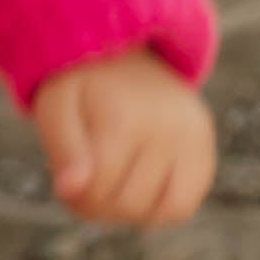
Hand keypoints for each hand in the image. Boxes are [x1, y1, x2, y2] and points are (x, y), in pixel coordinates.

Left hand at [30, 51, 215, 228]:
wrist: (125, 47)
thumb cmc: (82, 85)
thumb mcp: (55, 107)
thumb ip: (62, 150)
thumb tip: (71, 191)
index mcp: (125, 119)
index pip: (100, 191)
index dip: (76, 199)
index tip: (67, 182)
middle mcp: (167, 128)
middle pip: (130, 204)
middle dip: (100, 206)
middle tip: (87, 184)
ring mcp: (192, 137)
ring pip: (164, 211)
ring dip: (131, 212)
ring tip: (114, 188)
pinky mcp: (204, 145)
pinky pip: (187, 203)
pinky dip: (160, 208)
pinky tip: (140, 188)